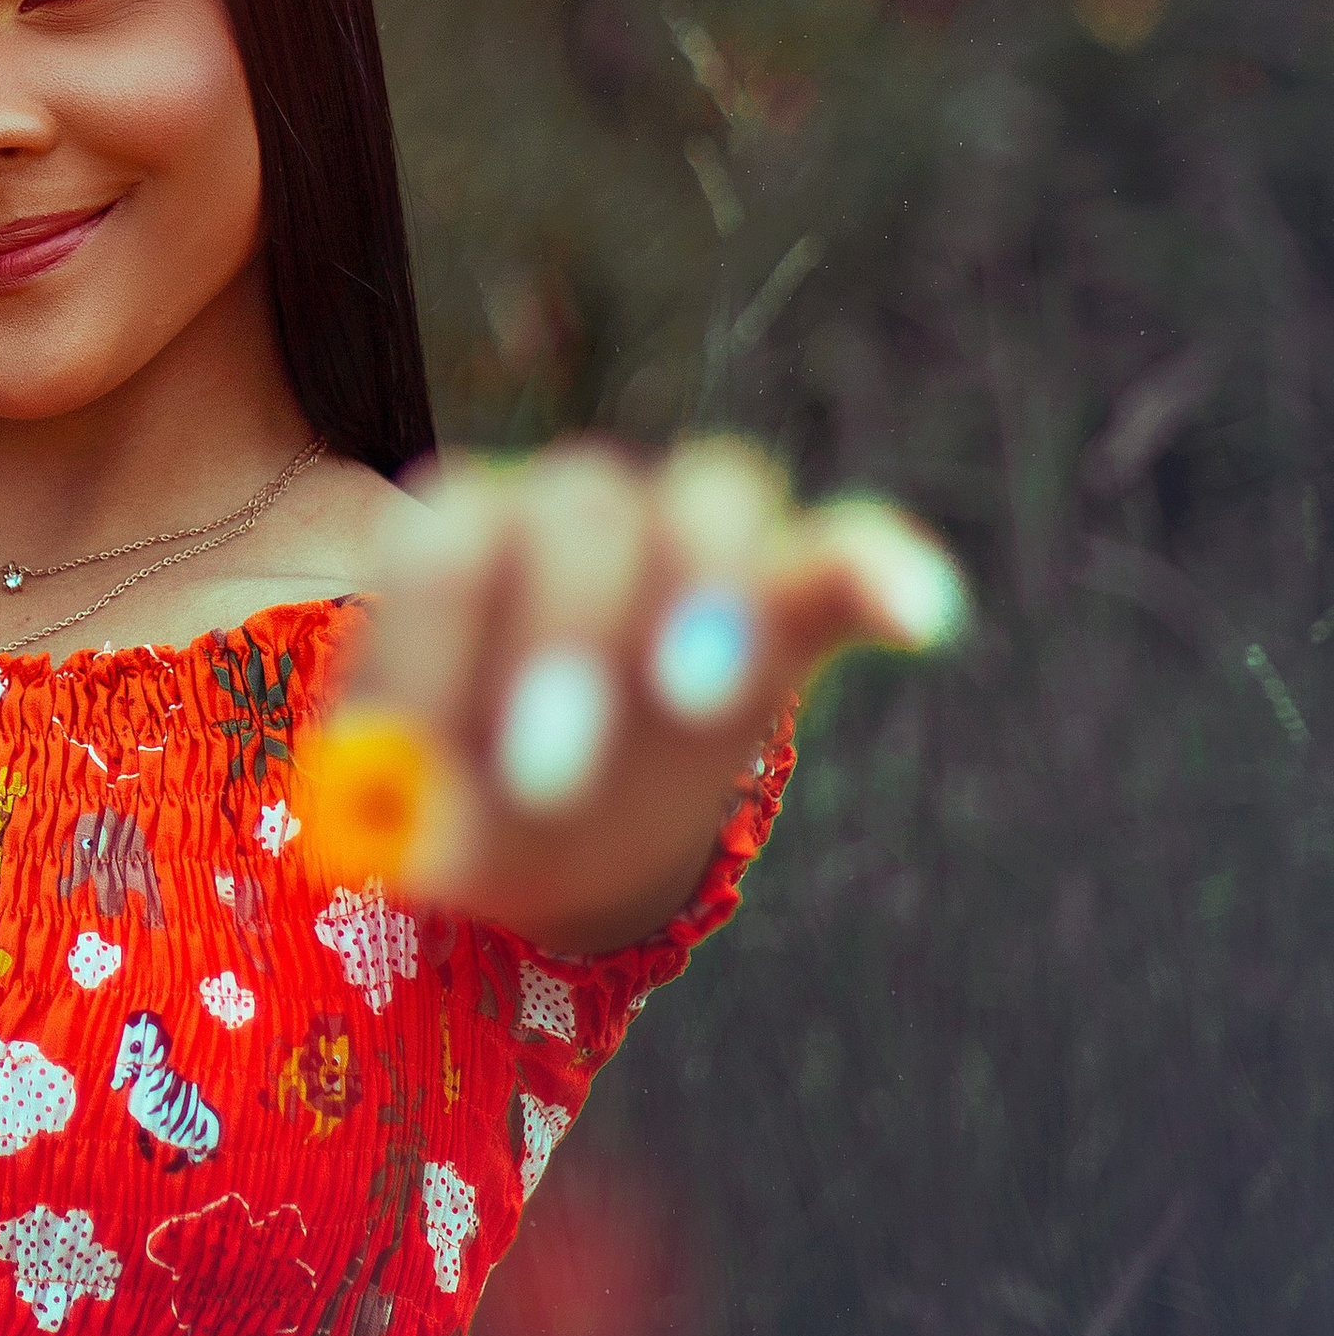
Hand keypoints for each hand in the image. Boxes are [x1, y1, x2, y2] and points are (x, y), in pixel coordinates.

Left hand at [305, 438, 963, 944]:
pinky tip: (925, 612)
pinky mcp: (786, 596)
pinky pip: (843, 549)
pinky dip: (885, 565)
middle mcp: (568, 514)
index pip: (453, 536)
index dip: (451, 621)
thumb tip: (409, 839)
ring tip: (694, 699)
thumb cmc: (465, 802)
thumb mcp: (417, 821)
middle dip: (566, 635)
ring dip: (706, 585)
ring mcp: (683, 543)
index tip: (449, 736)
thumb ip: (413, 815)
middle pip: (580, 510)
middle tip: (547, 774)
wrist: (554, 808)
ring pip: (708, 496)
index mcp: (463, 546)